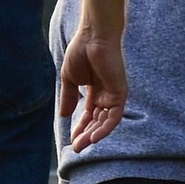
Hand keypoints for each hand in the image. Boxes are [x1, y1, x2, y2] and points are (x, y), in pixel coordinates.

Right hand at [57, 27, 127, 151]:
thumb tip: (63, 116)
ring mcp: (114, 94)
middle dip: (86, 135)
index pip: (89, 114)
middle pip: (97, 121)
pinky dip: (105, 128)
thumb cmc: (81, 51)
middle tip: (76, 147)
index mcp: (95, 90)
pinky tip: (94, 137)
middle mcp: (106, 94)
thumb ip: (68, 97)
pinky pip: (114, 116)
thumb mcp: (69, 79)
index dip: (80, 127)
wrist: (93, 36)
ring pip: (105, 122)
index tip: (71, 139)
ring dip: (94, 135)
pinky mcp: (120, 92)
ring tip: (81, 145)